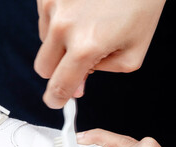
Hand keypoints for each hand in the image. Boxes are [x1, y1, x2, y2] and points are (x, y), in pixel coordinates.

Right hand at [34, 0, 165, 108]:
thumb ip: (100, 73)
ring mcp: (52, 7)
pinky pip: (45, 19)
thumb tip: (76, 85)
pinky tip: (80, 9)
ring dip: (59, 40)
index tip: (55, 100)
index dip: (56, 98)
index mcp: (86, 46)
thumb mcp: (133, 51)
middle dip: (58, 68)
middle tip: (77, 58)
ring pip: (43, 41)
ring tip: (86, 22)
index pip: (59, 85)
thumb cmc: (140, 4)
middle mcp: (62, 26)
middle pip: (43, 67)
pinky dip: (59, 20)